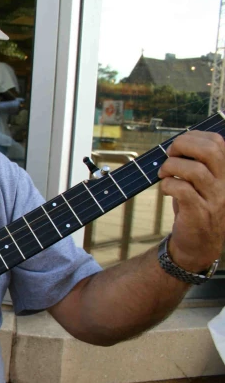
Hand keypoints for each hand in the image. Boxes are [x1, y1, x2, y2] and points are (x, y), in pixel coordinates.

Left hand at [158, 130, 224, 271]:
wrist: (198, 245)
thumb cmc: (196, 207)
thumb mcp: (203, 183)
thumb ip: (197, 163)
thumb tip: (178, 143)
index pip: (218, 142)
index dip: (193, 137)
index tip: (178, 147)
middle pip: (210, 150)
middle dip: (182, 146)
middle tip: (169, 155)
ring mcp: (215, 199)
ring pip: (195, 170)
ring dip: (171, 167)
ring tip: (164, 174)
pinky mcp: (199, 212)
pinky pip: (183, 189)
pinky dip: (168, 185)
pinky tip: (166, 190)